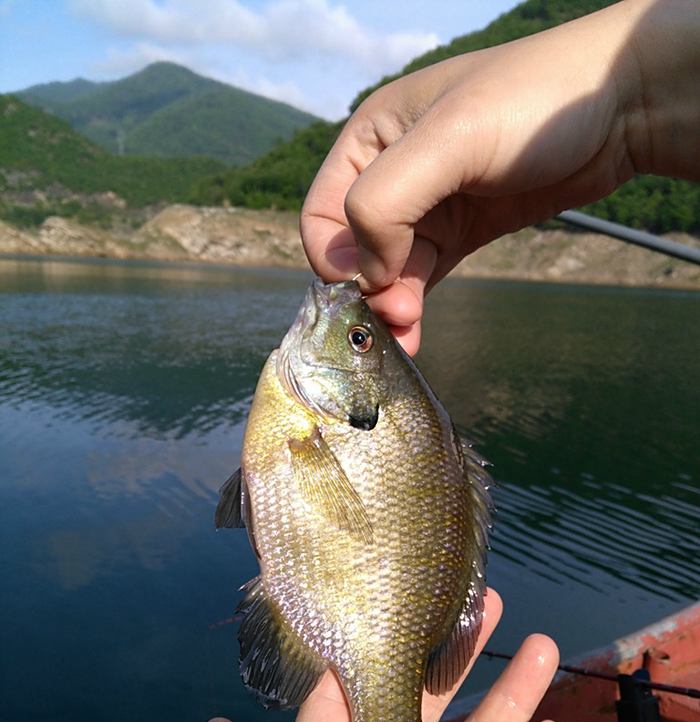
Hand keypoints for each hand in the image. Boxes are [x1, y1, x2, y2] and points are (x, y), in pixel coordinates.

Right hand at [301, 0, 699, 354]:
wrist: (619, 107)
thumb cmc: (533, 104)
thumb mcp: (449, 140)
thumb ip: (387, 200)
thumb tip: (366, 275)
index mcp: (372, 137)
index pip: (324, 214)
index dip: (338, 259)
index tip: (371, 288)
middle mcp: (391, 172)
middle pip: (355, 249)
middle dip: (369, 290)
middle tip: (399, 321)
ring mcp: (428, 205)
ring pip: (388, 269)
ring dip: (392, 306)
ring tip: (408, 337)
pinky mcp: (461, 230)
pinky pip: (422, 276)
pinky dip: (414, 305)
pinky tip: (415, 333)